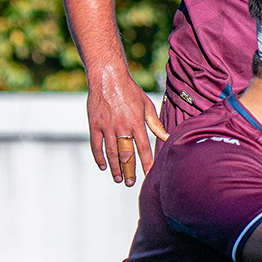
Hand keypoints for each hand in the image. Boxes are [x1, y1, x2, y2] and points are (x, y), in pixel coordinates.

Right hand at [87, 66, 163, 185]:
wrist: (108, 78)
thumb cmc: (131, 91)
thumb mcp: (147, 105)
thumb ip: (156, 123)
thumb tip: (168, 137)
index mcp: (136, 123)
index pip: (143, 149)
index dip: (147, 164)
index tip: (149, 175)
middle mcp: (122, 127)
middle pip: (126, 155)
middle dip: (129, 171)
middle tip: (131, 183)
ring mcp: (106, 127)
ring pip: (111, 153)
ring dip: (115, 168)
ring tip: (118, 179)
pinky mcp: (94, 125)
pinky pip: (96, 145)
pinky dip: (99, 157)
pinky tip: (103, 166)